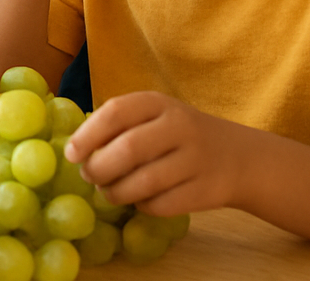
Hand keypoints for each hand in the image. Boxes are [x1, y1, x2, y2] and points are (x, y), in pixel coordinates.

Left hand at [64, 91, 249, 216]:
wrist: (238, 157)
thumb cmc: (178, 135)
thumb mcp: (153, 116)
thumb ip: (118, 125)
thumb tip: (75, 149)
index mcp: (158, 102)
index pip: (115, 112)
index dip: (87, 135)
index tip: (71, 154)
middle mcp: (180, 126)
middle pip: (128, 149)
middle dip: (99, 168)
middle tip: (89, 176)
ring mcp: (196, 159)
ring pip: (144, 182)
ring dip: (117, 192)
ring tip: (109, 191)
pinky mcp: (206, 190)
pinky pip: (162, 204)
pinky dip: (142, 206)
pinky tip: (139, 200)